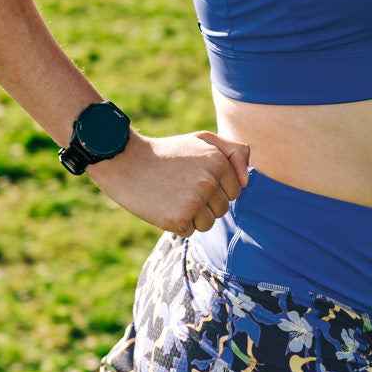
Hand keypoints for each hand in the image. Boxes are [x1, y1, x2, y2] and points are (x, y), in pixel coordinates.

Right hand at [87, 129, 249, 235]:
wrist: (125, 162)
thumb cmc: (168, 153)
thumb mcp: (202, 140)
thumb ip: (234, 152)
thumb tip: (246, 182)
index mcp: (218, 161)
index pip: (234, 192)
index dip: (214, 188)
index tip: (193, 178)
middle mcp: (209, 181)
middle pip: (221, 210)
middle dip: (204, 203)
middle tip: (179, 187)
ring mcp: (194, 201)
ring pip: (208, 223)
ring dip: (192, 216)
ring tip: (172, 197)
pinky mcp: (178, 218)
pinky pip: (189, 231)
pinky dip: (176, 223)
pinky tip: (162, 205)